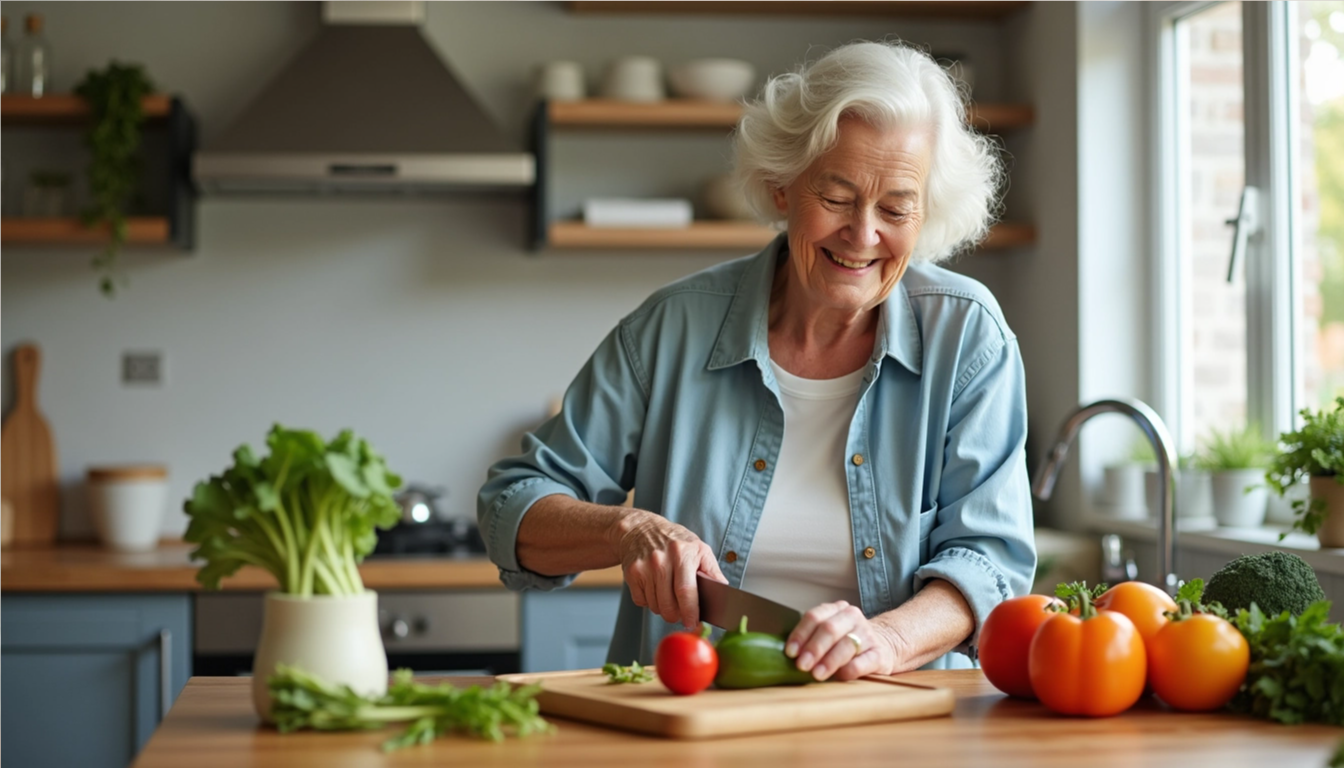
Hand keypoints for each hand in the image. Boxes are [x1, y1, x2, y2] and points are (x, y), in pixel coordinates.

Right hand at [610, 510, 726, 628]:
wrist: (641, 529)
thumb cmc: (675, 542)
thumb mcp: (699, 549)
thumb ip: (712, 571)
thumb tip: (723, 592)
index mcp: (682, 553)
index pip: (686, 591)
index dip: (690, 612)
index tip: (693, 623)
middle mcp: (661, 559)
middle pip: (668, 604)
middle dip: (676, 616)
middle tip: (681, 614)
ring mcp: (644, 566)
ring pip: (655, 606)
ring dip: (663, 608)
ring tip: (668, 595)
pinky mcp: (631, 573)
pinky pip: (641, 601)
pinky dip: (649, 601)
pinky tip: (654, 588)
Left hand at [785, 600, 903, 681]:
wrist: (884, 646)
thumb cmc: (845, 642)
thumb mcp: (828, 634)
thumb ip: (809, 639)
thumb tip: (781, 655)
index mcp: (836, 609)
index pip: (814, 617)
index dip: (800, 634)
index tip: (790, 652)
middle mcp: (852, 617)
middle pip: (829, 629)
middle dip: (813, 648)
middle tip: (801, 665)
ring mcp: (868, 635)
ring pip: (846, 645)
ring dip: (829, 661)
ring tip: (817, 674)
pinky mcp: (880, 654)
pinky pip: (863, 662)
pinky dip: (848, 670)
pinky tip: (839, 677)